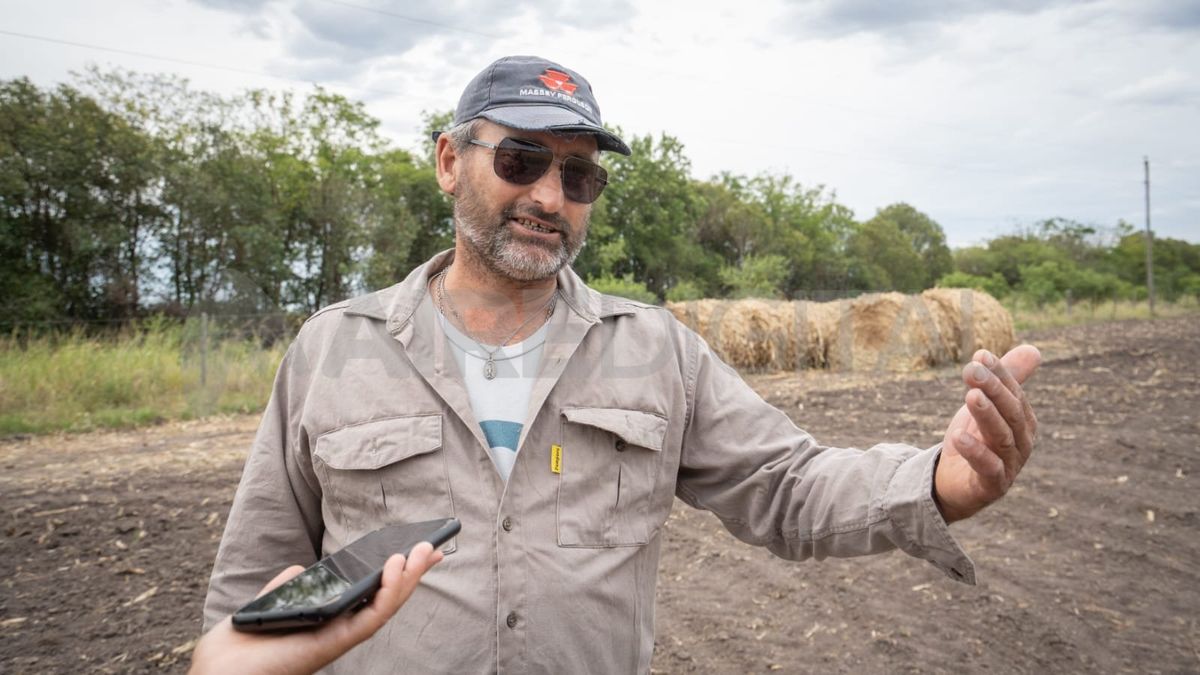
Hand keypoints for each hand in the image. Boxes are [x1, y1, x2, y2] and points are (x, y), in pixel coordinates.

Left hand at [189, 542, 443, 674]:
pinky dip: (387, 592)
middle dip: (412, 574)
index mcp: (327, 620)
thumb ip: (287, 587)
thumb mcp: (267, 605)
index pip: (370, 594)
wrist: (217, 673)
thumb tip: (301, 569)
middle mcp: (339, 630)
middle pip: (385, 599)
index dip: (395, 574)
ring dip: (408, 579)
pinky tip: (396, 568)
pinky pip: (370, 617)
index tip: (414, 549)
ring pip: (385, 607)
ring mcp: (339, 637)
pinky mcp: (334, 643)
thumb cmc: (238, 648)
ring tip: (423, 551)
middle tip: (433, 548)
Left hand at [935, 345, 1040, 522]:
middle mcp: (1021, 443)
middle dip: (993, 389)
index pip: (1014, 393)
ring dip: (987, 415)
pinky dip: (975, 452)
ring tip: (971, 396)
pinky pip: (988, 468)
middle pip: (1011, 413)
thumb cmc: (974, 441)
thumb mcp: (985, 407)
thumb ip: (1005, 381)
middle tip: (971, 370)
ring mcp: (1009, 466)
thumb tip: (1034, 350)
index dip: (999, 374)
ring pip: (1001, 437)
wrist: (953, 484)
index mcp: (1023, 422)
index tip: (980, 355)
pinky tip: (958, 437)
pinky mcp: (992, 486)